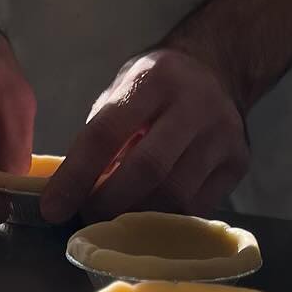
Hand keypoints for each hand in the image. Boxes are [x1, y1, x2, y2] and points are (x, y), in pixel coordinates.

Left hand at [42, 48, 248, 221]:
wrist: (217, 72)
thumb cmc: (156, 88)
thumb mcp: (122, 92)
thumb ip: (99, 136)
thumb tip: (68, 194)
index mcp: (154, 79)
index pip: (106, 133)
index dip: (76, 176)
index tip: (53, 207)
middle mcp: (195, 103)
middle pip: (147, 169)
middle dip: (108, 203)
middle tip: (86, 218)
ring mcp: (223, 134)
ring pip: (175, 195)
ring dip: (137, 217)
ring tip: (115, 220)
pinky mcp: (238, 162)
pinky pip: (197, 207)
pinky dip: (166, 220)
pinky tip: (148, 217)